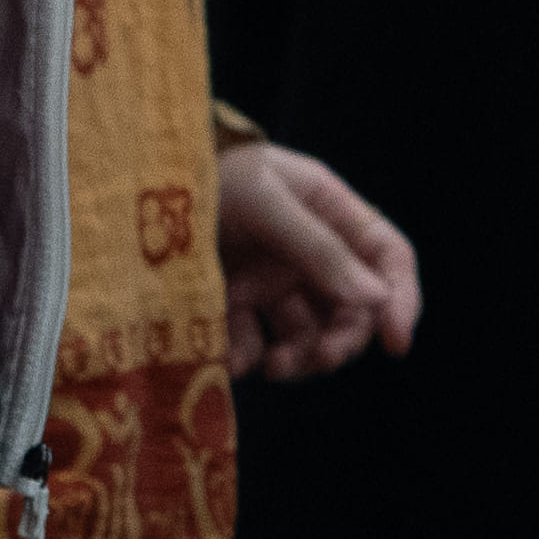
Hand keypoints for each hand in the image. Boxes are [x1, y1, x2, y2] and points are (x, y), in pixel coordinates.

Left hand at [214, 135, 420, 377]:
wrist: (137, 182)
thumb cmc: (208, 172)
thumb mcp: (267, 201)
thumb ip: (318, 249)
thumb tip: (375, 298)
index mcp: (331, 213)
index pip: (388, 257)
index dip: (401, 299)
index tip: (395, 344)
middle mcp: (310, 250)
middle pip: (351, 307)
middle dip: (342, 340)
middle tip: (319, 360)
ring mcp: (272, 278)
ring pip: (308, 333)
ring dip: (300, 358)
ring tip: (272, 366)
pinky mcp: (234, 301)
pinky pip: (254, 341)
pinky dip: (247, 357)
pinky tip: (230, 358)